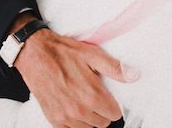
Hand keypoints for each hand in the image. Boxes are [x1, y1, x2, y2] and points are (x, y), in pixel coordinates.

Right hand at [14, 27, 137, 127]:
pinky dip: (75, 121)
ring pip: (88, 127)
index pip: (114, 114)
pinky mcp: (54, 119)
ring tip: (84, 98)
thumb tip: (135, 75)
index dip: (114, 105)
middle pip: (102, 123)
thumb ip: (115, 68)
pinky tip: (73, 105)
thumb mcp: (93, 55)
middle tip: (96, 95)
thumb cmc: (64, 53)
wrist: (36, 55)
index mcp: (92, 95)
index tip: (109, 96)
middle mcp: (79, 110)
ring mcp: (65, 117)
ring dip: (89, 117)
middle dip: (102, 111)